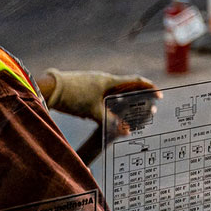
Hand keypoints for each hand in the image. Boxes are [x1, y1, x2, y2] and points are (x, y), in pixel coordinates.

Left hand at [40, 68, 157, 125]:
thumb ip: (110, 121)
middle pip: (127, 85)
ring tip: (131, 108)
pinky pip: (104, 92)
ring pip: (115, 89)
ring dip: (125, 98)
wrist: (51, 88)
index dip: (149, 88)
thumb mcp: (93, 112)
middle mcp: (103, 78)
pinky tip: (108, 109)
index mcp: (109, 81)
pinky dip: (112, 100)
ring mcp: (94, 80)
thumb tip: (127, 132)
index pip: (135, 81)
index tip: (159, 95)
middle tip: (149, 104)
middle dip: (139, 94)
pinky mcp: (86, 85)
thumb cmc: (73, 97)